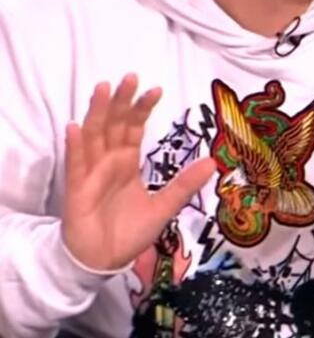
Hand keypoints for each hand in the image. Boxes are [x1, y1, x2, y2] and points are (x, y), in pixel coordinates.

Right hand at [63, 74, 216, 271]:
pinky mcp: (76, 190)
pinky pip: (75, 165)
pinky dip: (75, 145)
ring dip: (97, 112)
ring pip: (93, 136)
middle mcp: (108, 162)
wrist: (105, 261)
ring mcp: (91, 174)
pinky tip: (75, 126)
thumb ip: (185, 184)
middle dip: (121, 101)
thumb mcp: (165, 206)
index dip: (143, 108)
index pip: (134, 128)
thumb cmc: (131, 232)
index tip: (156, 89)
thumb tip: (213, 162)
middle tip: (130, 77)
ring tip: (103, 88)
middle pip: (113, 124)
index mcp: (127, 162)